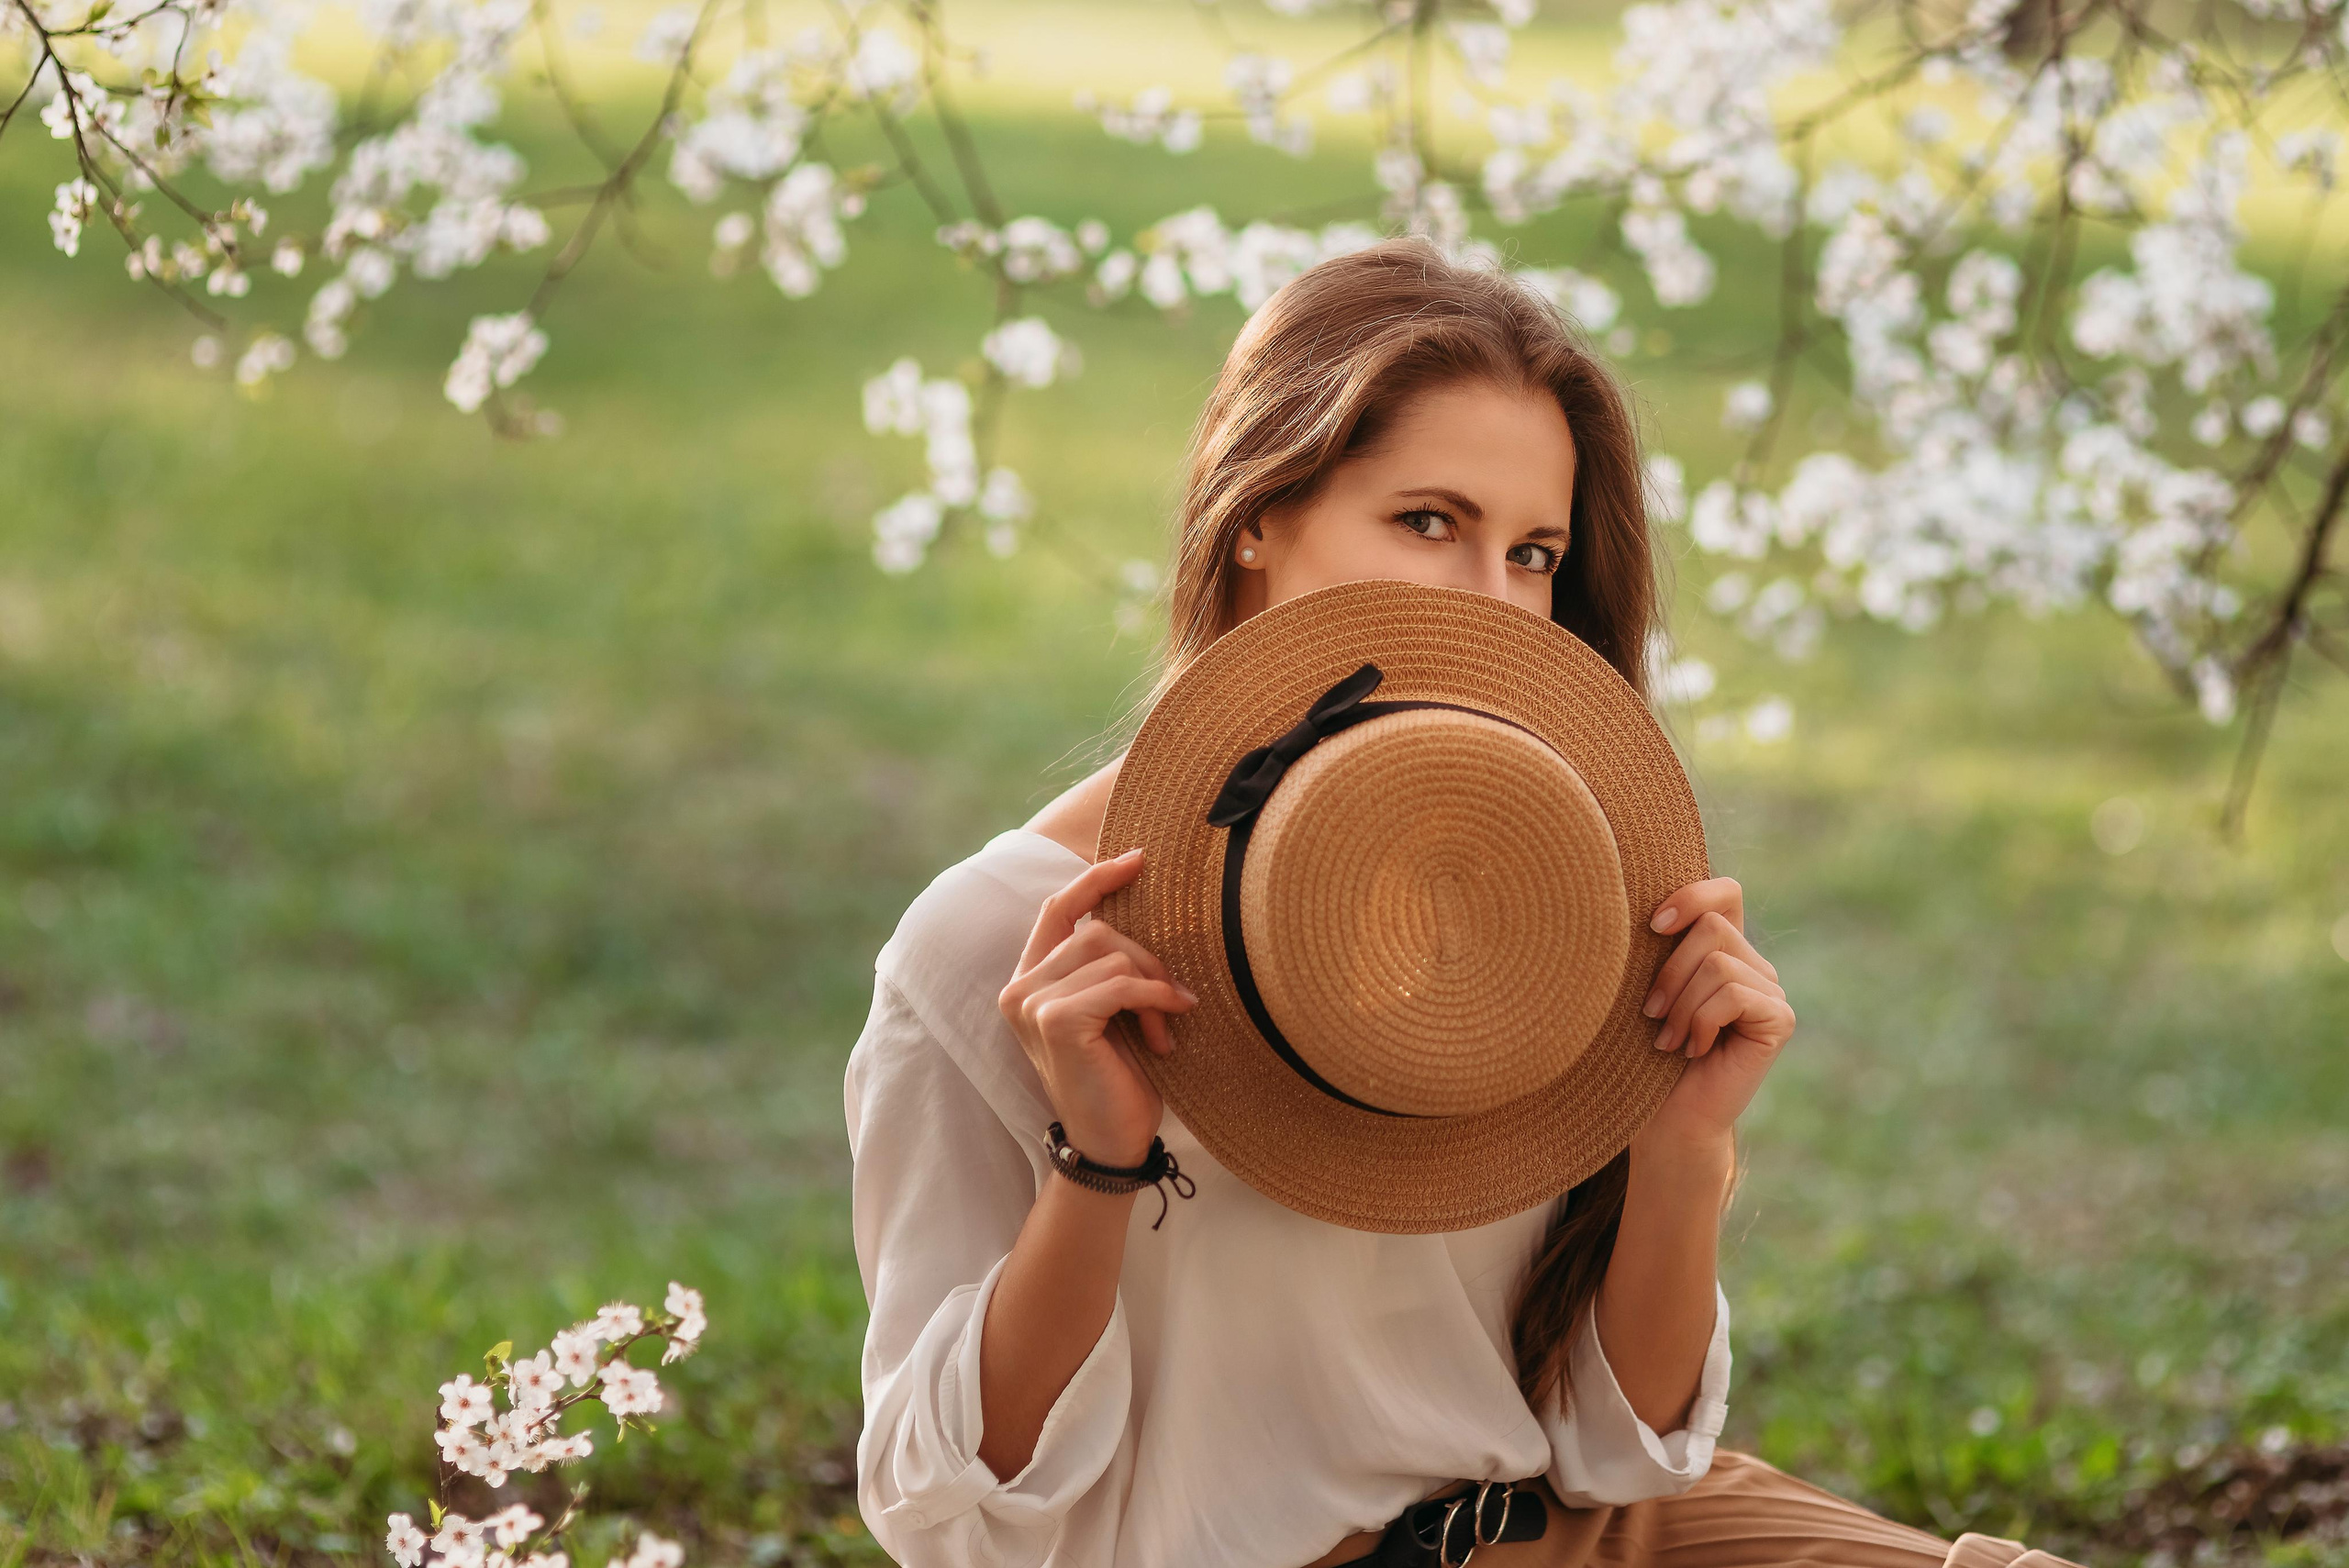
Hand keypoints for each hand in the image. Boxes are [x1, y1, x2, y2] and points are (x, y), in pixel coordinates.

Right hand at [997, 847, 1196, 1166]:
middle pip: (1096, 930)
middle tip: (1174, 1000)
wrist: (1111, 1143)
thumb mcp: (1113, 1013)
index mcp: (1029, 981)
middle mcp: (1020, 989)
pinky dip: (1153, 998)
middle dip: (1147, 958)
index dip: (1096, 878)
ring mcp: (1032, 1004)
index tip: (1139, 859)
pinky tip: (1169, 1026)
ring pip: (1110, 953)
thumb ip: (1110, 968)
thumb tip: (1145, 910)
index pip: (1057, 907)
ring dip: (1152, 986)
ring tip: (1166, 1026)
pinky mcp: (1055, 1020)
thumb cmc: (1119, 1079)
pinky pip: (1118, 983)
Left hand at [1634, 877, 1794, 1150]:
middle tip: (1652, 1015)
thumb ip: (1662, 947)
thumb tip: (1651, 909)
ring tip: (1670, 1040)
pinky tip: (1696, 1049)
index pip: (1725, 892)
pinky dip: (1702, 1022)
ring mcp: (1771, 992)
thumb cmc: (1646, 1055)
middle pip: (1712, 927)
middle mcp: (1754, 965)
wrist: (1666, 1117)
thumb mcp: (1649, 989)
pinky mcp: (1779, 1019)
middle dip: (1670, 972)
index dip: (1692, 896)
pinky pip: (1733, 995)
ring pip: (1718, 963)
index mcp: (1723, 950)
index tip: (1653, 926)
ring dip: (1681, 1005)